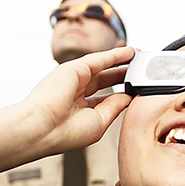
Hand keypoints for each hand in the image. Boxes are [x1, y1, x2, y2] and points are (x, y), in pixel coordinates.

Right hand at [15, 46, 133, 157]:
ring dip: (122, 62)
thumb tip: (128, 96)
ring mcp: (74, 80)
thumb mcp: (99, 122)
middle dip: (124, 75)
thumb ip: (114, 106)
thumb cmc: (66, 133)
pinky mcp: (74, 68)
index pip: (107, 98)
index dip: (123, 93)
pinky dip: (115, 55)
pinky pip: (99, 59)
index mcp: (80, 110)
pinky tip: (130, 52)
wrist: (43, 128)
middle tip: (142, 71)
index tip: (139, 89)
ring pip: (103, 68)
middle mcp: (76, 93)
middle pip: (106, 81)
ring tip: (140, 57)